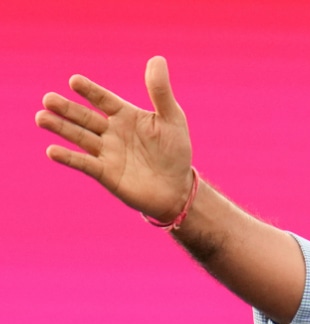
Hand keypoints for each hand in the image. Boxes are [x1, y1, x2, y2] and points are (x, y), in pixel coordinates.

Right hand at [36, 56, 193, 221]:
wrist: (177, 189)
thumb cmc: (175, 151)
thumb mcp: (172, 119)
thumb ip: (161, 92)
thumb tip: (157, 59)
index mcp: (125, 115)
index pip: (103, 99)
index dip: (90, 91)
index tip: (74, 81)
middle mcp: (111, 131)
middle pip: (84, 117)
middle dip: (66, 108)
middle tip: (48, 99)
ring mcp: (106, 152)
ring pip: (79, 137)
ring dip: (60, 128)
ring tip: (41, 117)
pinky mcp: (105, 173)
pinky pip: (84, 163)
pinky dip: (68, 158)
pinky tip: (53, 150)